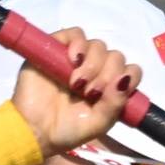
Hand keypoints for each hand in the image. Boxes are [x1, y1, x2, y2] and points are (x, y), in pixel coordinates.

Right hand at [10, 28, 144, 156]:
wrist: (34, 130)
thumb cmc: (66, 130)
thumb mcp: (99, 123)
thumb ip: (116, 103)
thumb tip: (125, 78)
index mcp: (108, 88)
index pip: (130, 70)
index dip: (127, 77)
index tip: (111, 93)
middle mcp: (95, 71)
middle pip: (115, 56)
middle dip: (107, 75)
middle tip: (90, 93)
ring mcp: (76, 59)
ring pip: (98, 45)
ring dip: (93, 65)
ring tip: (76, 84)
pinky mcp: (57, 49)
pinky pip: (76, 33)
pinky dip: (79, 44)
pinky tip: (74, 61)